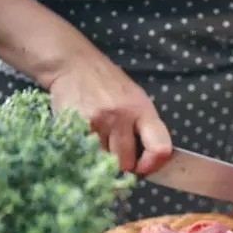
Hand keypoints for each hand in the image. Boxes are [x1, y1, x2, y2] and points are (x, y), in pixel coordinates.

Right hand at [47, 56, 171, 173]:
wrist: (73, 64)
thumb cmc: (109, 84)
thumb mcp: (136, 99)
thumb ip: (144, 127)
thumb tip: (148, 160)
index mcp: (143, 111)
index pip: (159, 148)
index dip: (152, 164)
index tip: (143, 167)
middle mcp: (122, 117)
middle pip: (126, 162)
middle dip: (122, 163)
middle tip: (116, 152)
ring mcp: (98, 122)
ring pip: (104, 161)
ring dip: (102, 158)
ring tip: (100, 141)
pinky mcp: (76, 125)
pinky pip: (85, 152)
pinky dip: (85, 151)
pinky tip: (86, 137)